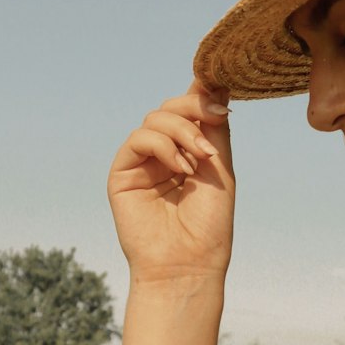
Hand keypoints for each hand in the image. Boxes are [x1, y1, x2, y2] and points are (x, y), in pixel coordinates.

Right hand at [108, 81, 233, 280]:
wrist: (189, 263)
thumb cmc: (209, 224)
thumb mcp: (219, 167)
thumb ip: (214, 126)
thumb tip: (215, 81)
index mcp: (187, 151)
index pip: (190, 110)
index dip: (202, 93)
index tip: (222, 87)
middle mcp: (163, 153)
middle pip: (172, 107)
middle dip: (195, 107)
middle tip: (216, 119)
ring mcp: (142, 161)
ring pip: (156, 118)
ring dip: (183, 131)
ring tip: (200, 159)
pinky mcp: (122, 172)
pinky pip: (139, 138)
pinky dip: (164, 145)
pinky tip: (181, 167)